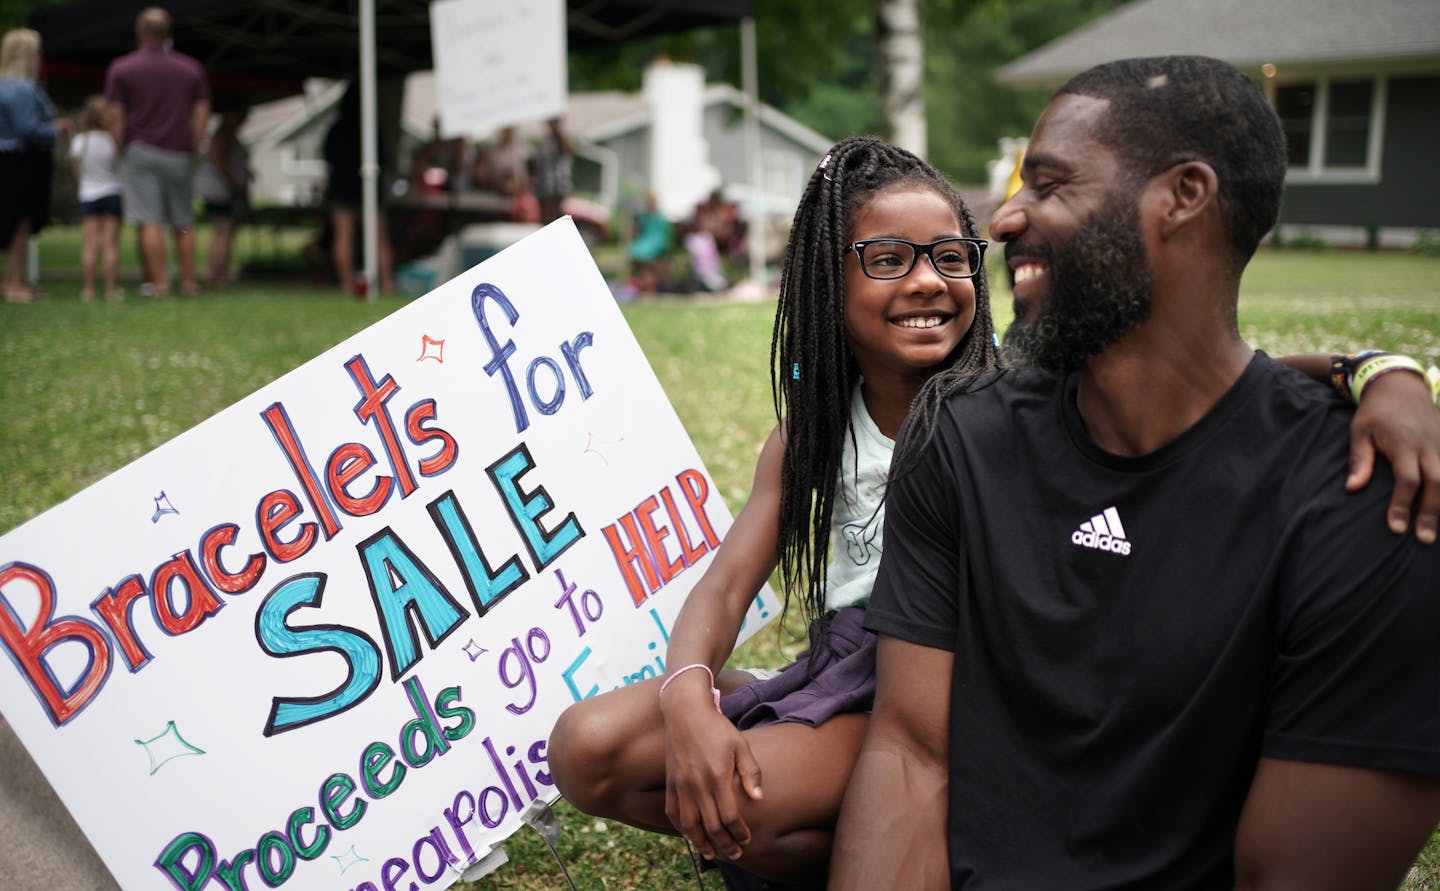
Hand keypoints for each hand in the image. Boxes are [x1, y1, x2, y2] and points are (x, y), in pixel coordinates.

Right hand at [661, 693, 763, 860]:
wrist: (685, 711)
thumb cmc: (717, 727)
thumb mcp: (740, 745)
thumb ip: (750, 773)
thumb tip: (758, 799)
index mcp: (717, 776)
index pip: (729, 816)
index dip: (739, 832)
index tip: (747, 840)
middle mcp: (697, 784)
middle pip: (710, 826)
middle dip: (724, 844)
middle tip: (735, 854)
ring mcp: (681, 784)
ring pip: (689, 825)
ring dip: (701, 843)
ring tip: (712, 853)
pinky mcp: (670, 782)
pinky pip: (672, 812)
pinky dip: (681, 828)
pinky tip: (691, 835)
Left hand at [1346, 369, 1439, 543]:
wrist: (1400, 386)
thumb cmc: (1375, 412)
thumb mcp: (1359, 430)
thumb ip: (1359, 459)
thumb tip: (1352, 488)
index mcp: (1404, 444)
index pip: (1406, 480)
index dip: (1401, 504)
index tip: (1395, 528)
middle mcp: (1428, 446)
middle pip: (1436, 483)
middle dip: (1430, 512)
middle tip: (1424, 539)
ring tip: (1437, 531)